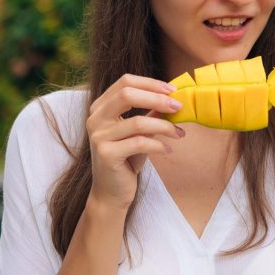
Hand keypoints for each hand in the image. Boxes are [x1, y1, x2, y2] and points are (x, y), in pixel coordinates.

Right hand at [87, 74, 185, 208]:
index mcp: (100, 108)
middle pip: (127, 94)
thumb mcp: (139, 133)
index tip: (172, 91)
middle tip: (178, 107)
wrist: (111, 193)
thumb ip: (149, 114)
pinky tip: (168, 150)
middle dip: (157, 99)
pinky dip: (158, 145)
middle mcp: (95, 119)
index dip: (150, 84)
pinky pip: (139, 143)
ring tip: (179, 134)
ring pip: (137, 122)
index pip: (125, 82)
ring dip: (164, 126)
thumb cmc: (126, 160)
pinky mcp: (106, 155)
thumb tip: (172, 97)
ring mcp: (98, 137)